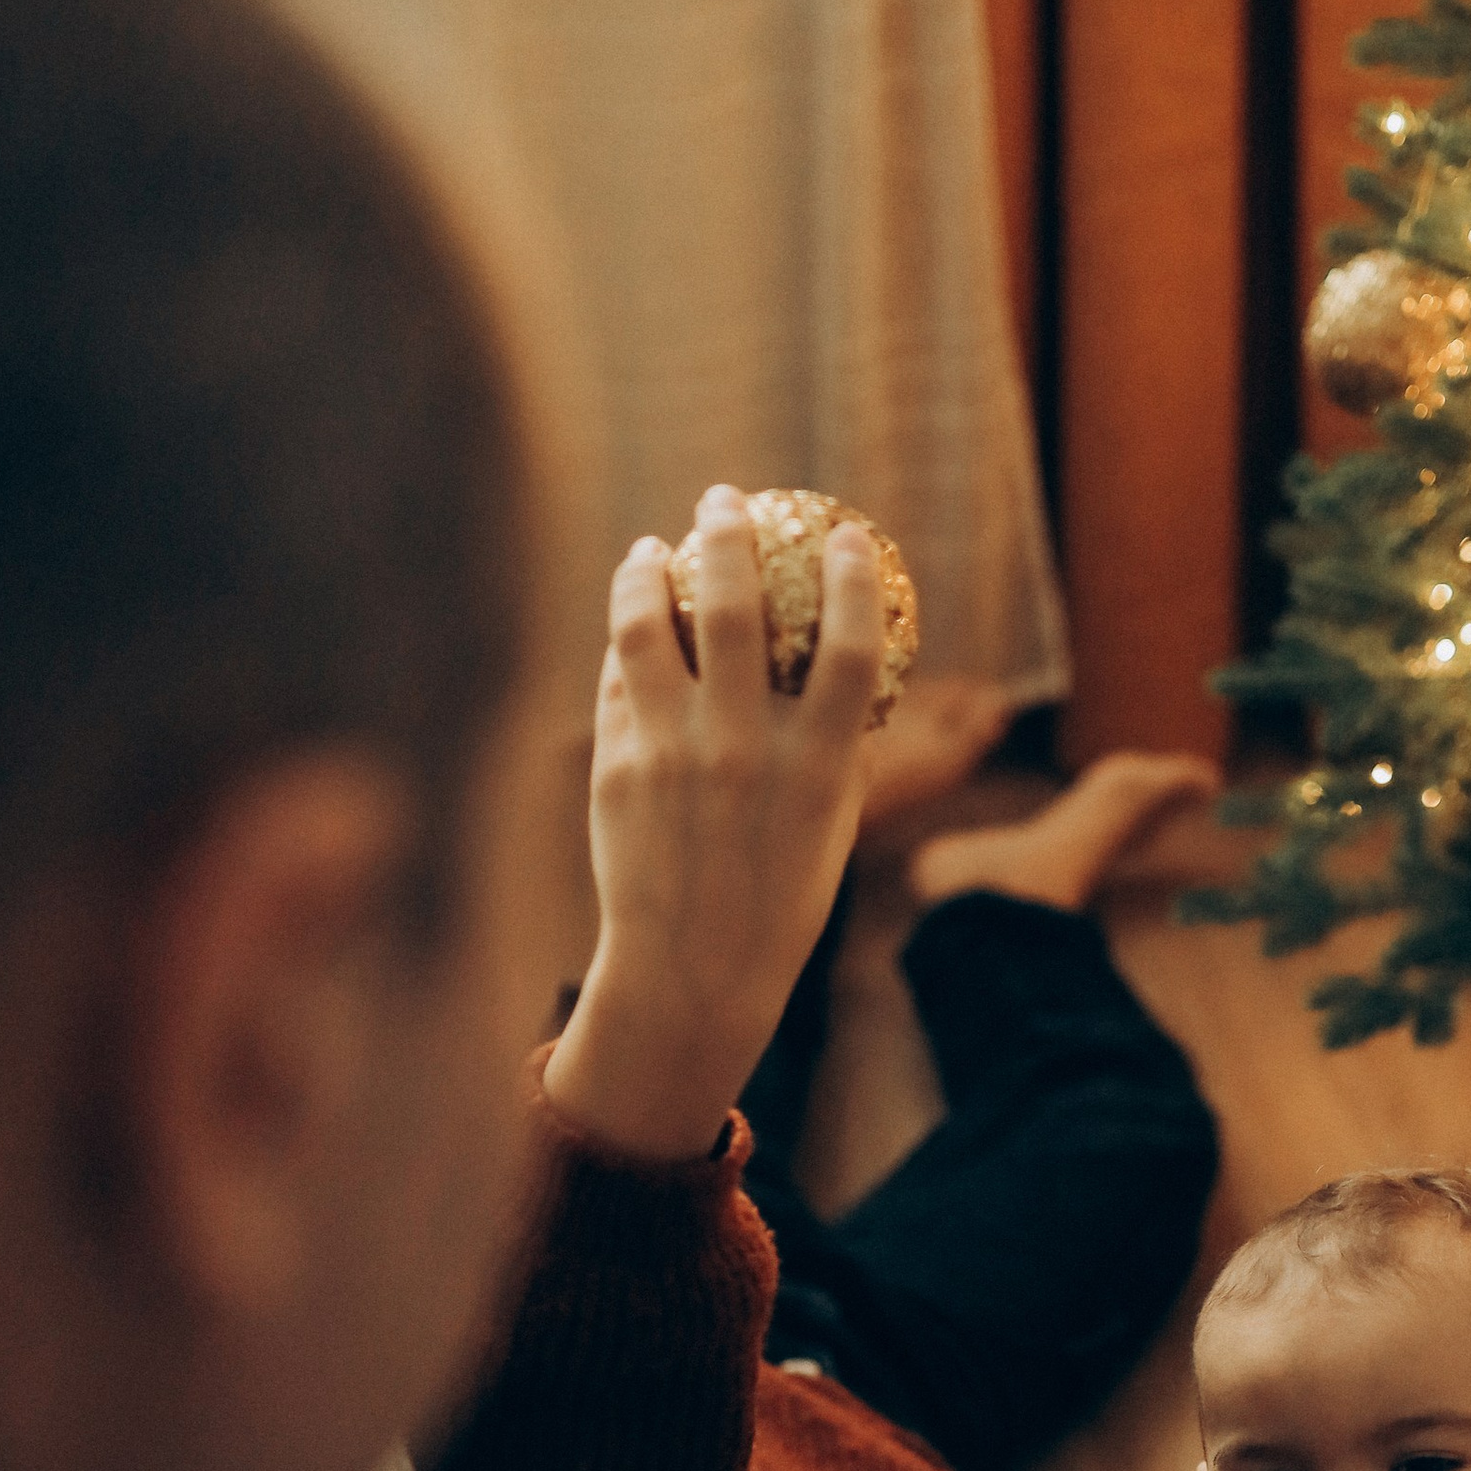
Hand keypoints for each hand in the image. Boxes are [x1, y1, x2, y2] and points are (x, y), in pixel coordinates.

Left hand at [543, 489, 884, 1160]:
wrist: (694, 972)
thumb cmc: (778, 895)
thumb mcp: (828, 823)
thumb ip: (833, 742)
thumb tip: (843, 664)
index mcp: (818, 764)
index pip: (850, 644)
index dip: (851, 577)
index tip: (845, 534)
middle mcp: (745, 749)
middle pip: (736, 607)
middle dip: (730, 534)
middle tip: (726, 499)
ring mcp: (674, 754)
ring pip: (650, 626)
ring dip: (650, 568)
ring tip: (654, 546)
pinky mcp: (618, 766)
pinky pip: (619, 679)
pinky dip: (626, 639)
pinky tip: (632, 620)